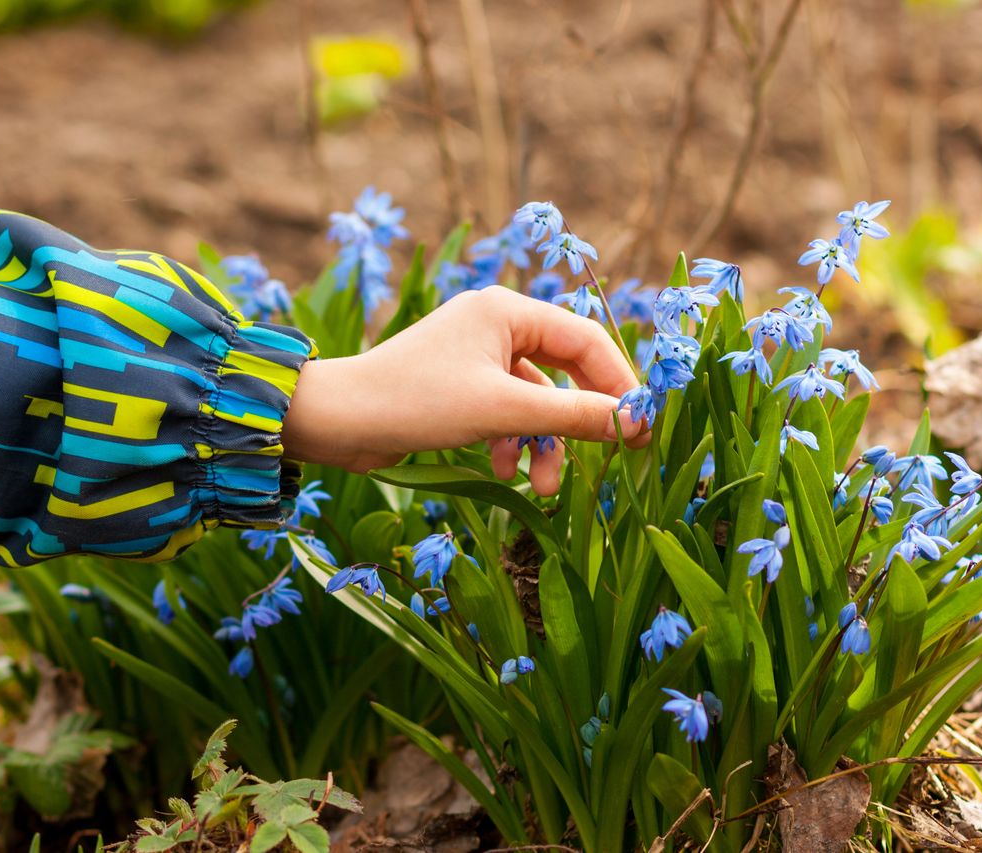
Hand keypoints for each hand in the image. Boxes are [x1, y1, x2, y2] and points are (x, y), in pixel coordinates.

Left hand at [280, 287, 649, 495]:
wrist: (337, 421)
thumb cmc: (417, 401)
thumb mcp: (504, 411)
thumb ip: (573, 415)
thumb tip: (635, 421)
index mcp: (507, 310)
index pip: (586, 340)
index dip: (619, 384)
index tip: (644, 425)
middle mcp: (494, 325)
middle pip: (564, 371)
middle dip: (579, 421)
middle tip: (615, 456)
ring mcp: (475, 356)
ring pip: (535, 401)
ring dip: (544, 443)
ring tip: (544, 486)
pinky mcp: (458, 387)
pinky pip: (505, 413)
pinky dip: (511, 443)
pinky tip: (502, 471)